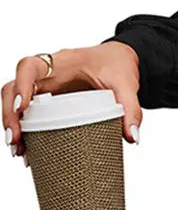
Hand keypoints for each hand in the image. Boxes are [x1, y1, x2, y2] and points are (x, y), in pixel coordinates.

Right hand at [2, 42, 142, 162]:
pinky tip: (28, 150)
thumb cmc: (118, 65)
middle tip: (16, 140)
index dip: (22, 85)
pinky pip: (28, 113)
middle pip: (13, 88)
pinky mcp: (48, 100)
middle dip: (10, 114)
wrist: (120, 59)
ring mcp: (46, 86)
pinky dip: (25, 131)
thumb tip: (132, 136)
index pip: (31, 66)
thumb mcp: (126, 83)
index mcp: (63, 62)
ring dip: (13, 125)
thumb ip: (130, 108)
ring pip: (16, 101)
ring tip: (19, 150)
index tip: (23, 107)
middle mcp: (48, 73)